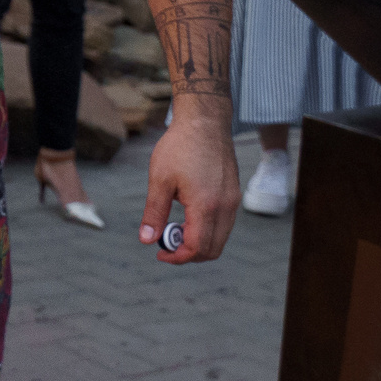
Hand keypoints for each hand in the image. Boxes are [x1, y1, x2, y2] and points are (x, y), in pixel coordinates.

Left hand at [140, 113, 240, 262]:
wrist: (204, 122)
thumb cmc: (180, 147)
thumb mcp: (159, 180)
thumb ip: (154, 213)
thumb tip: (147, 239)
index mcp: (206, 206)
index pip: (197, 248)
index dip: (178, 257)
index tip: (160, 253)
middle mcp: (225, 208)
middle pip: (213, 249)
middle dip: (189, 254)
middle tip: (167, 245)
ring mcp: (233, 202)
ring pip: (221, 238)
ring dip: (199, 243)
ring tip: (175, 229)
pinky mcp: (234, 195)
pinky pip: (224, 224)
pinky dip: (208, 230)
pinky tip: (188, 216)